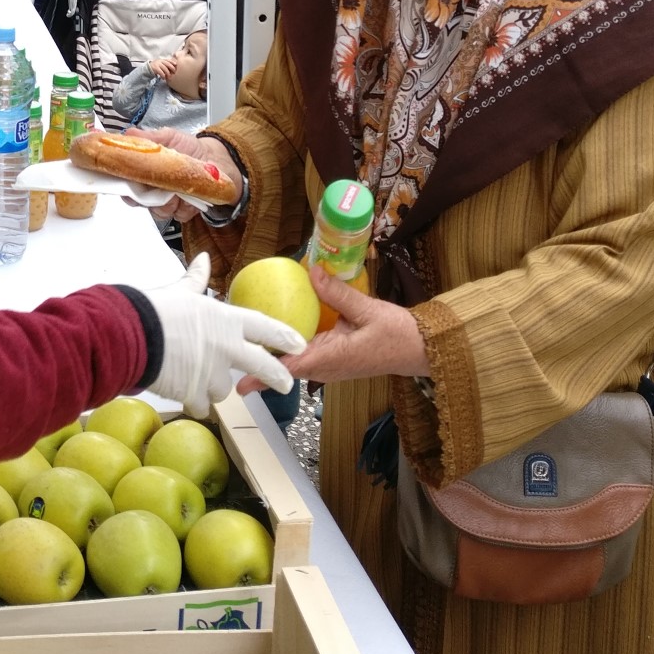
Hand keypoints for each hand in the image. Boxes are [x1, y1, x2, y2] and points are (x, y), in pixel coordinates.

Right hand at [130, 127, 239, 224]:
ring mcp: (166, 202)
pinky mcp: (181, 211)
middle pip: (137, 200)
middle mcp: (151, 188)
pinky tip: (191, 194)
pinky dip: (185, 205)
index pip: (123, 182)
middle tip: (157, 181)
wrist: (217, 160)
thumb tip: (128, 135)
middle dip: (147, 193)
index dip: (121, 183)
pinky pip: (177, 214)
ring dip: (168, 199)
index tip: (125, 180)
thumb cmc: (191, 149)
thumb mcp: (170, 137)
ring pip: (157, 210)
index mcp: (143, 171)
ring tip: (180, 184)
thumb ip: (148, 138)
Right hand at [143, 254, 305, 416]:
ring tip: (197, 379)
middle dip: (277, 376)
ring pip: (224, 389)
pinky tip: (185, 395)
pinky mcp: (196, 393)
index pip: (264, 327)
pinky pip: (201, 405)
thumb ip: (196, 280)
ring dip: (214, 388)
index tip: (299, 343)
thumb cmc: (156, 310)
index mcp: (226, 320)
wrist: (134, 336)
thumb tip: (202, 260)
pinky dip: (195, 402)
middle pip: (262, 365)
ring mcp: (212, 374)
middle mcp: (226, 348)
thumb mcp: (181, 292)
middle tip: (287, 384)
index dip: (283, 335)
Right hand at [150, 54, 179, 80]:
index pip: (168, 60)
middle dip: (172, 68)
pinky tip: (163, 78)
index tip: (176, 64)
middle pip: (168, 64)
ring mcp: (157, 64)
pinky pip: (160, 72)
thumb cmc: (156, 67)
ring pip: (165, 68)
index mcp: (162, 60)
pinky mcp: (155, 68)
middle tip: (174, 72)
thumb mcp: (161, 65)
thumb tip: (173, 68)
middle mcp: (160, 61)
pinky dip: (163, 75)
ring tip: (169, 77)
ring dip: (168, 73)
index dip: (172, 62)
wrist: (147, 69)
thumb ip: (165, 65)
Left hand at [238, 265, 427, 391]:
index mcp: (333, 357)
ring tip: (248, 341)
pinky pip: (307, 355)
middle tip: (233, 352)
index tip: (242, 382)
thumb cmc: (397, 333)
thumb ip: (337, 293)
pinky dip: (292, 346)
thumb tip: (311, 271)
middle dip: (261, 363)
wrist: (419, 348)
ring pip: (295, 363)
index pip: (292, 368)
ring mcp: (330, 366)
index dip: (265, 374)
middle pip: (286, 368)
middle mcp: (327, 367)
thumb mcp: (367, 309)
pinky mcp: (335, 360)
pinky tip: (282, 329)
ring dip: (274, 355)